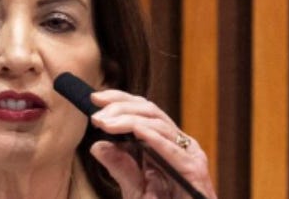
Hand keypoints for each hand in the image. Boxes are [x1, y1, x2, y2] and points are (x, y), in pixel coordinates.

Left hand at [87, 90, 216, 198]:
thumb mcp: (135, 189)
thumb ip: (121, 168)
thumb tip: (98, 146)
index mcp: (166, 144)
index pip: (143, 111)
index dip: (120, 100)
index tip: (94, 98)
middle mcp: (179, 144)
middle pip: (150, 111)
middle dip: (121, 106)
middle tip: (96, 114)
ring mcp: (188, 154)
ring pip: (158, 123)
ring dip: (129, 119)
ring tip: (105, 123)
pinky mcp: (193, 168)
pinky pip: (171, 147)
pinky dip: (151, 136)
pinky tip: (133, 130)